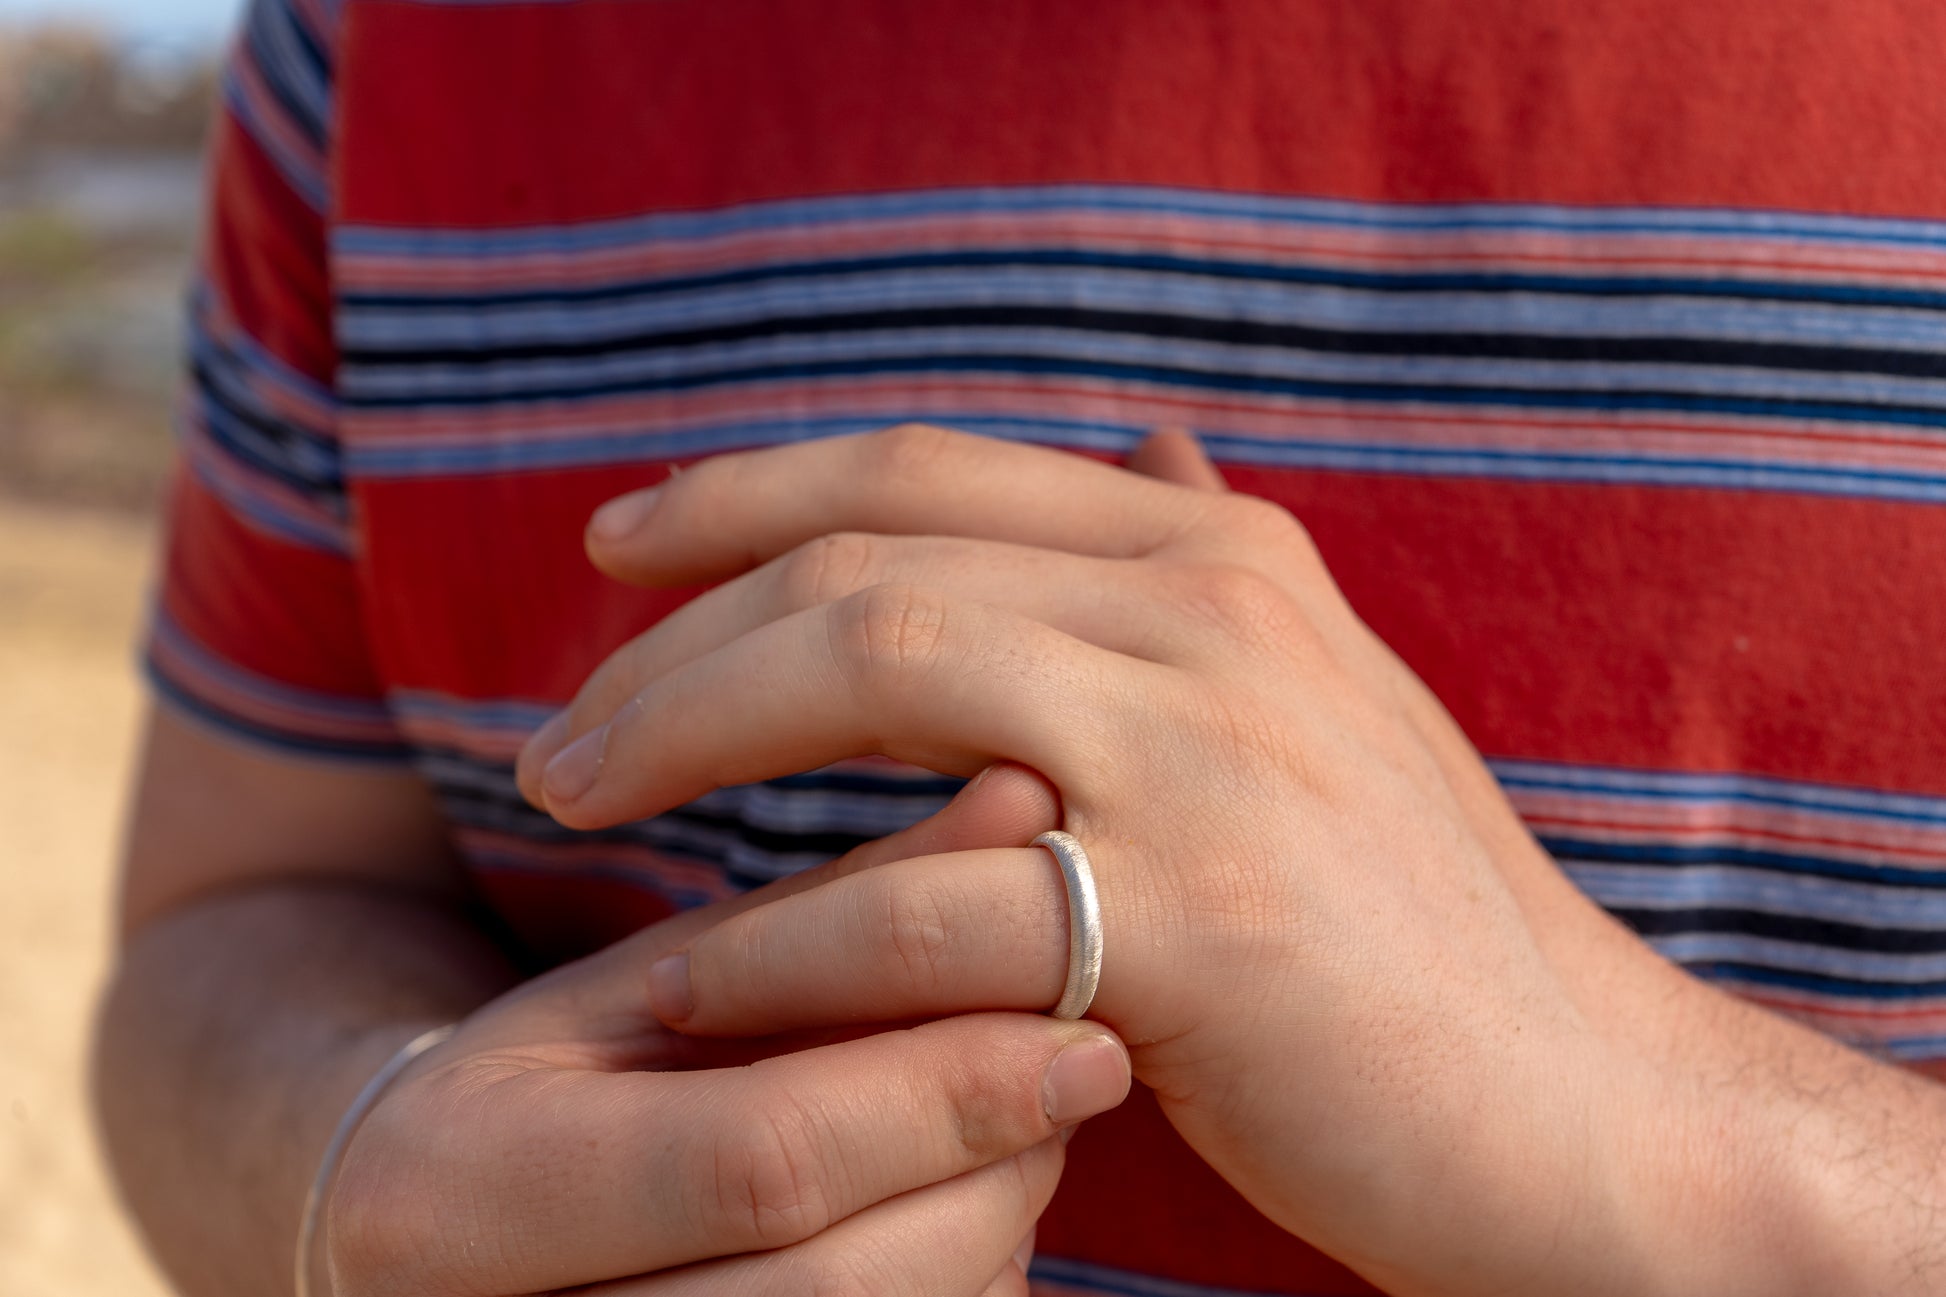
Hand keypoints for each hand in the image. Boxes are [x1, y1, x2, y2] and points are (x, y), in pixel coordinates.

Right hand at [320, 769, 1130, 1296]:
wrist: (415, 1246)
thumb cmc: (552, 1087)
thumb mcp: (658, 978)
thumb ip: (837, 907)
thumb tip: (1030, 803)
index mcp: (453, 1191)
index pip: (760, 1159)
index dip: (944, 1098)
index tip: (1090, 1041)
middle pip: (838, 1286)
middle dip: (990, 1181)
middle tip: (1068, 1084)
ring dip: (988, 1246)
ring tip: (1001, 1142)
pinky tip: (944, 1223)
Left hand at [515, 425, 1653, 1294]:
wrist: (1576, 1109)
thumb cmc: (1418, 924)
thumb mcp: (1322, 696)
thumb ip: (1211, 568)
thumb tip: (1141, 443)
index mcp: (1220, 556)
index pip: (927, 468)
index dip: (747, 488)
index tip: (618, 546)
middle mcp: (1212, 608)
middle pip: (868, 548)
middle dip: (676, 626)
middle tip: (560, 729)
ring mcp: (1210, 746)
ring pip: (874, 655)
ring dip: (681, 727)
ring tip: (566, 801)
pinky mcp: (1205, 914)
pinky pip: (931, 892)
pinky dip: (787, 931)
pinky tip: (693, 978)